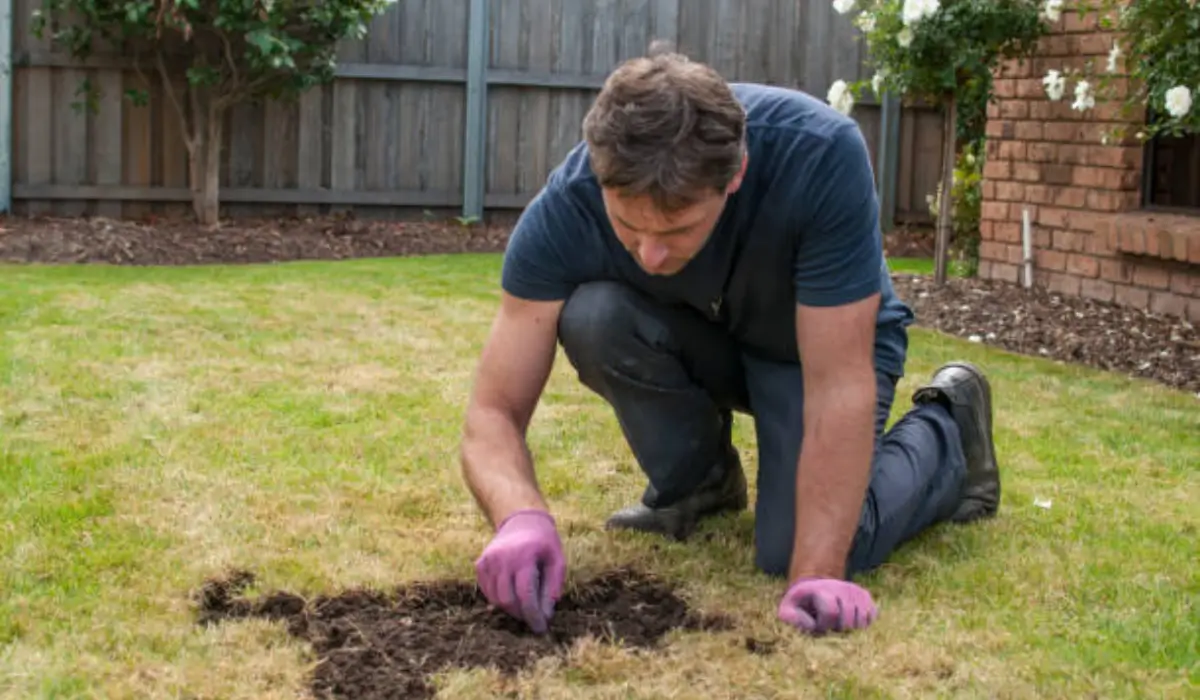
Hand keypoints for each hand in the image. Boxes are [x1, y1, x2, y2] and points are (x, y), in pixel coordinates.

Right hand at [475, 509, 564, 633]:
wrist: (522, 520)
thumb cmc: (544, 542)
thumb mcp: (557, 560)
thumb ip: (553, 586)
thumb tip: (546, 614)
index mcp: (523, 555)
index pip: (526, 595)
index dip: (533, 615)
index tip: (541, 628)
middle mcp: (501, 558)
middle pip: (507, 599)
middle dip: (521, 615)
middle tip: (533, 619)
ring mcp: (488, 560)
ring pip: (495, 598)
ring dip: (510, 609)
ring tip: (525, 607)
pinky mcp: (480, 564)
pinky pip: (487, 591)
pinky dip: (499, 599)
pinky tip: (513, 596)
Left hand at [777, 577, 876, 634]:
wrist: (817, 588)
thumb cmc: (802, 604)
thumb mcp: (789, 607)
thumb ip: (789, 616)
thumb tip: (809, 625)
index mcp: (821, 589)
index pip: (831, 612)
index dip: (824, 624)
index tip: (818, 625)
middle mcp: (841, 587)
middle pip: (849, 620)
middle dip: (838, 628)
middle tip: (830, 626)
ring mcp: (855, 591)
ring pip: (862, 620)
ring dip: (851, 628)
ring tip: (839, 624)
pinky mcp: (866, 596)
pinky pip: (872, 616)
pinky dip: (863, 624)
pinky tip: (851, 621)